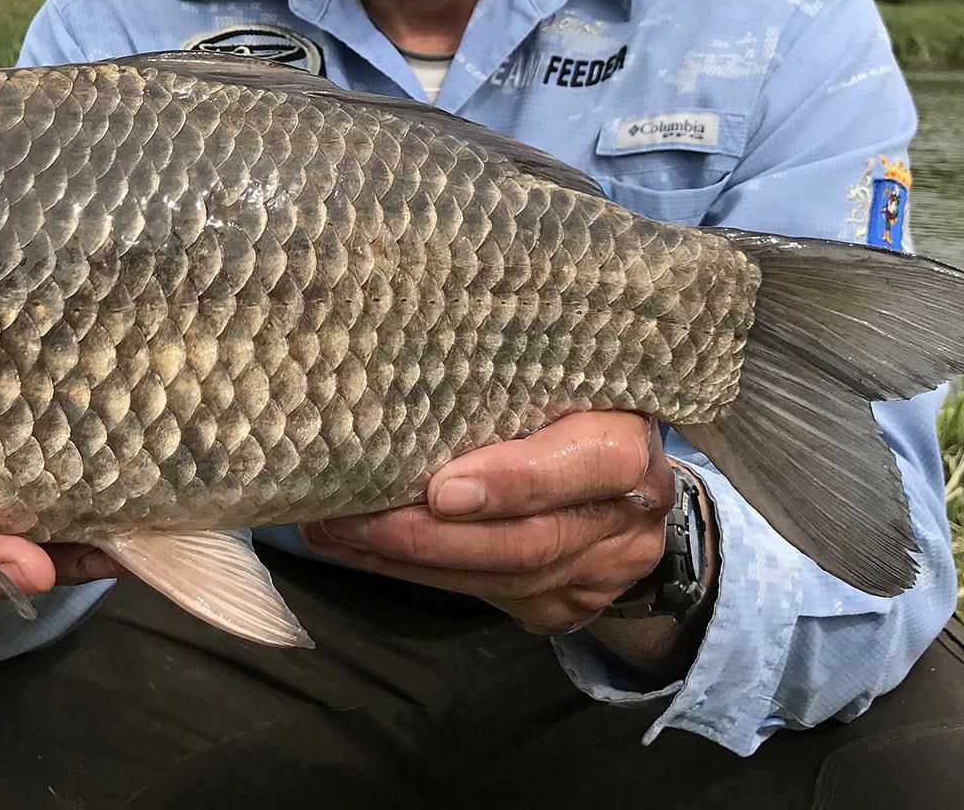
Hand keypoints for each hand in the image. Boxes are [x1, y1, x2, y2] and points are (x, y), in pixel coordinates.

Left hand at [302, 411, 675, 635]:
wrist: (627, 479)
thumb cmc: (572, 401)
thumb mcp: (557, 375)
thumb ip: (504, 381)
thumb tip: (405, 360)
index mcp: (628, 438)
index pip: (592, 463)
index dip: (517, 481)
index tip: (440, 490)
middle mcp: (628, 513)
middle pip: (530, 541)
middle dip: (430, 537)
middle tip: (349, 519)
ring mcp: (602, 568)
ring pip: (503, 579)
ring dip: (409, 561)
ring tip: (335, 534)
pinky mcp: (569, 603)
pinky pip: (488, 595)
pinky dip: (418, 575)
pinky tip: (364, 554)